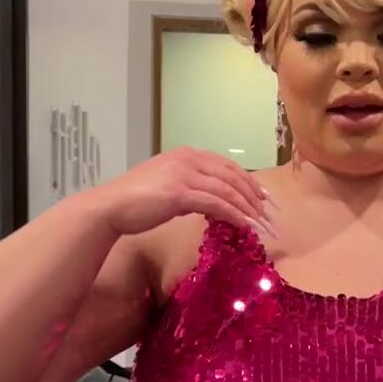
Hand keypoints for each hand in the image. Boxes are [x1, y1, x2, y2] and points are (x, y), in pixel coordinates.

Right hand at [90, 147, 276, 240]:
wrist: (111, 206)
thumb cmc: (135, 202)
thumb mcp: (167, 189)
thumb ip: (189, 191)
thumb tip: (209, 204)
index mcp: (186, 155)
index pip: (227, 166)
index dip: (249, 182)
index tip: (265, 199)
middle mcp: (188, 159)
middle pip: (233, 175)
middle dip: (255, 196)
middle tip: (271, 215)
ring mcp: (184, 174)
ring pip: (228, 190)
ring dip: (249, 209)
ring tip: (263, 225)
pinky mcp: (180, 192)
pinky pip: (217, 203)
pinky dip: (235, 215)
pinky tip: (246, 226)